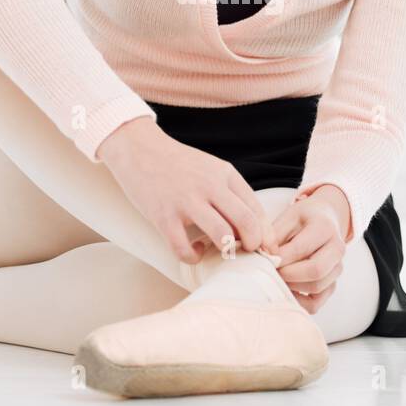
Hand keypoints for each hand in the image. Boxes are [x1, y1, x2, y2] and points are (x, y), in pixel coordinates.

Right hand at [97, 117, 273, 267]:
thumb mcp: (210, 168)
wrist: (139, 149)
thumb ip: (229, 192)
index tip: (266, 248)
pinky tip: (193, 250)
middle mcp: (210, 186)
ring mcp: (186, 201)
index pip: (256, 208)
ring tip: (221, 250)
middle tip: (248, 252)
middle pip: (247, 222)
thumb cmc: (178, 164)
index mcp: (225, 174)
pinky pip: (184, 248)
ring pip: (223, 236)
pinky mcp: (164, 216)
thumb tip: (251, 226)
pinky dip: (193, 256)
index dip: (266, 234)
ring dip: (227, 251)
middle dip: (254, 244)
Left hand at [260, 192, 346, 314]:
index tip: (265, 259)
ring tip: (277, 278)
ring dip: (291, 287)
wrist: (325, 220)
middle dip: (288, 274)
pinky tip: (286, 290)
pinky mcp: (332, 285)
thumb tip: (264, 256)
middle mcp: (338, 249)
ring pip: (316, 287)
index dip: (280, 258)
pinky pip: (316, 303)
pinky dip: (298, 302)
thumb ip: (275, 235)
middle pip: (315, 271)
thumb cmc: (302, 220)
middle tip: (271, 271)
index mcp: (325, 227)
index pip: (301, 248)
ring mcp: (337, 269)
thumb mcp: (287, 217)